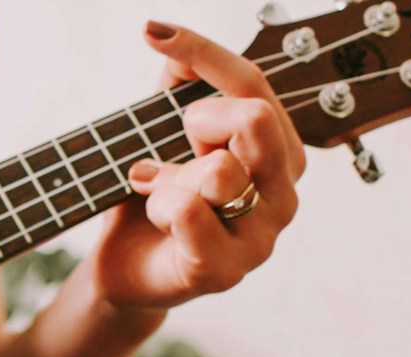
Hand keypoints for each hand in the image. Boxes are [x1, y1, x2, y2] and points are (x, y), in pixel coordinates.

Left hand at [89, 22, 306, 311]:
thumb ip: (178, 86)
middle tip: (173, 148)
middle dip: (197, 122)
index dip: (203, 52)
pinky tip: (155, 217)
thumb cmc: (154, 198)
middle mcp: (285, 194)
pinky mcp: (224, 270)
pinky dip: (157, 206)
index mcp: (282, 153)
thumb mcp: (165, 134)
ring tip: (155, 191)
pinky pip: (187, 212)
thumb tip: (168, 35)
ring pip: (217, 172)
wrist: (125, 267)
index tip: (154, 32)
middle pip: (254, 118)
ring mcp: (261, 238)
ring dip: (168, 176)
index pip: (253, 85)